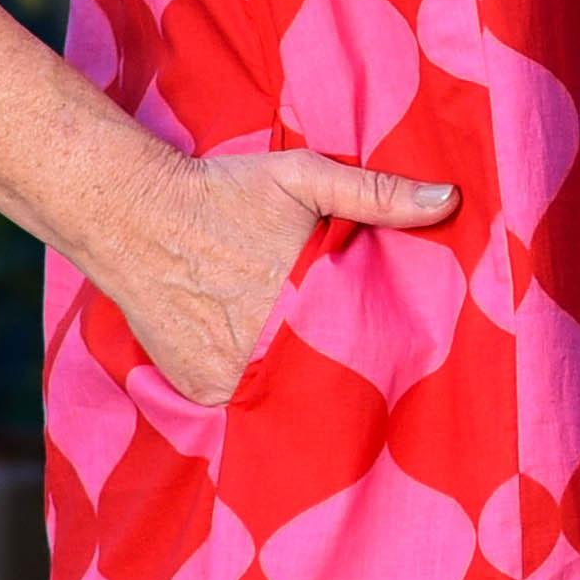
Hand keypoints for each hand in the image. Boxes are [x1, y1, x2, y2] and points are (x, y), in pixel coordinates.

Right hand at [89, 138, 456, 405]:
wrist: (132, 215)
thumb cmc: (224, 192)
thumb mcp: (302, 177)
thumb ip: (375, 194)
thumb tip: (447, 201)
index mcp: (303, 300)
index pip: (364, 344)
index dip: (380, 346)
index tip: (397, 347)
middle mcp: (267, 348)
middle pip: (327, 375)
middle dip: (343, 368)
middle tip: (358, 361)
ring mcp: (231, 376)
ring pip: (289, 394)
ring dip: (302, 382)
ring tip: (314, 363)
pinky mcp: (203, 389)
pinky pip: (246, 402)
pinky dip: (258, 388)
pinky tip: (267, 364)